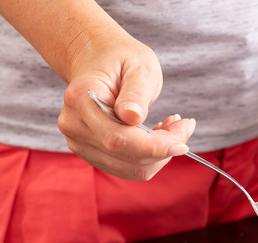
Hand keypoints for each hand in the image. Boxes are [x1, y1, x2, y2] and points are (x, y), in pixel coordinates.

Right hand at [0, 0, 193, 180]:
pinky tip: (157, 135)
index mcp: (81, 99)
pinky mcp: (91, 153)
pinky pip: (128, 168)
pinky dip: (150, 157)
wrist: (99, 60)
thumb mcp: (138, 67)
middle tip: (184, 126)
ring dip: (159, 155)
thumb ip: (136, 93)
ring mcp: (79, 142)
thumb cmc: (121, 60)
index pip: (118, 138)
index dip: (153, 147)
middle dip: (163, 148)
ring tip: (171, 127)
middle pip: (126, 157)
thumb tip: (133, 117)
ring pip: (131, 169)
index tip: (182, 144)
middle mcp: (74, 125)